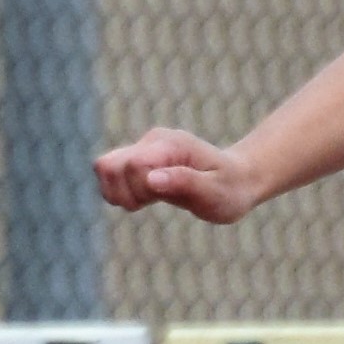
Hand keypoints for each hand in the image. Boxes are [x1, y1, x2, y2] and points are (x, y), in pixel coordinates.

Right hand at [94, 126, 269, 223]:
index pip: (131, 164)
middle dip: (125, 193)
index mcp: (171, 146)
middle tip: (153, 201)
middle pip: (108, 164)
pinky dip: (120, 193)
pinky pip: (110, 175)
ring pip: (104, 168)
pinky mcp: (138, 159)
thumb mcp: (215, 192)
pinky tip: (147, 198)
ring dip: (120, 194)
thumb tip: (151, 179)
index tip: (161, 197)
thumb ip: (184, 182)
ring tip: (150, 200)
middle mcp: (152, 142)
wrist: (238, 179)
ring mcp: (143, 149)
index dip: (140, 189)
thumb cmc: (230, 190)